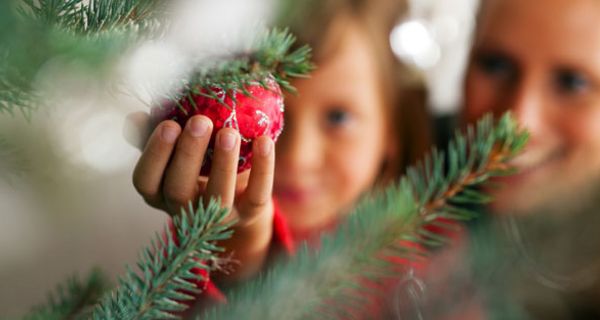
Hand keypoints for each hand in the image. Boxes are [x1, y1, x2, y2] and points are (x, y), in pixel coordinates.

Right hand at [127, 112, 274, 281]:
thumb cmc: (198, 162)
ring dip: (223, 163)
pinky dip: (262, 169)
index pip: (145, 180)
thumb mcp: (175, 149)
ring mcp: (217, 218)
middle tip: (200, 121)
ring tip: (229, 132)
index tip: (169, 123)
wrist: (238, 194)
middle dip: (188, 154)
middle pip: (178, 189)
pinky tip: (264, 140)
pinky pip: (256, 195)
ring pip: (217, 197)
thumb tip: (135, 117)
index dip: (154, 154)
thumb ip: (154, 132)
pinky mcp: (248, 215)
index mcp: (159, 193)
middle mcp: (184, 210)